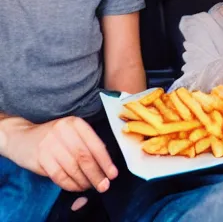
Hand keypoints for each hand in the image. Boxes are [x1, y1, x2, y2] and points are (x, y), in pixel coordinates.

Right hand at [3, 116, 117, 192]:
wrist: (23, 137)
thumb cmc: (54, 137)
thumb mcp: (71, 132)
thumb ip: (86, 143)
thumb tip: (105, 163)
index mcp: (75, 123)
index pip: (95, 144)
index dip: (105, 161)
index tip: (113, 174)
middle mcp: (64, 131)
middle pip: (85, 157)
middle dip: (97, 174)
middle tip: (104, 185)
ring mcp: (50, 144)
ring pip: (73, 167)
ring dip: (84, 181)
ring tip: (91, 187)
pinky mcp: (40, 157)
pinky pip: (59, 175)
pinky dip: (70, 184)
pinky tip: (77, 187)